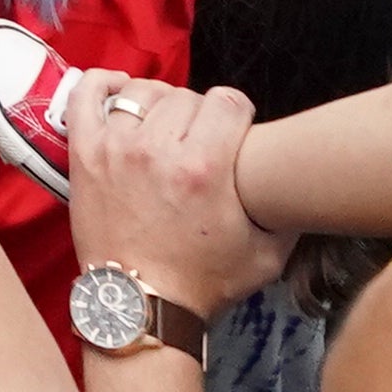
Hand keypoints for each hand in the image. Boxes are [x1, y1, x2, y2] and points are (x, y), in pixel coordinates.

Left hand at [62, 77, 293, 310]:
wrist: (141, 306)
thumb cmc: (201, 283)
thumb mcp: (267, 255)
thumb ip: (289, 216)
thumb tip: (305, 186)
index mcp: (205, 168)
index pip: (228, 101)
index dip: (237, 114)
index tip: (235, 130)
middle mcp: (159, 150)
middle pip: (187, 96)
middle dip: (201, 115)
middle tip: (201, 141)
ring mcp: (117, 148)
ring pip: (144, 92)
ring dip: (159, 105)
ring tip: (165, 128)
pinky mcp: (85, 154)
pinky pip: (87, 95)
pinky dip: (102, 85)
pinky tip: (119, 93)